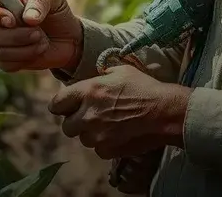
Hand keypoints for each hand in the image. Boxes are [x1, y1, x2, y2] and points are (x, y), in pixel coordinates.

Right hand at [0, 0, 82, 72]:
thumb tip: (27, 18)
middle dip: (16, 35)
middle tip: (39, 32)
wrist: (68, 39)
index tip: (11, 20)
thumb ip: (41, 1)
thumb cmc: (57, 14)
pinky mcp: (5, 60)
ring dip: (23, 48)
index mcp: (2, 0)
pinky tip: (38, 51)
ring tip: (43, 41)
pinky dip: (25, 59)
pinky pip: (6, 64)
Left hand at [48, 65, 190, 159]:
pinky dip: (105, 144)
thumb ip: (101, 76)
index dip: (62, 105)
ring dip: (91, 133)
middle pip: (66, 126)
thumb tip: (94, 79)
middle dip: (75, 121)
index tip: (68, 105)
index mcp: (88, 92)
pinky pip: (98, 150)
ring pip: (83, 139)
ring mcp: (97, 135)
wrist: (165, 112)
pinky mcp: (108, 150)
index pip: (56, 104)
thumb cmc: (145, 88)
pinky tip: (118, 134)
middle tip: (89, 116)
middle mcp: (87, 115)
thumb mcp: (121, 72)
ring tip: (108, 125)